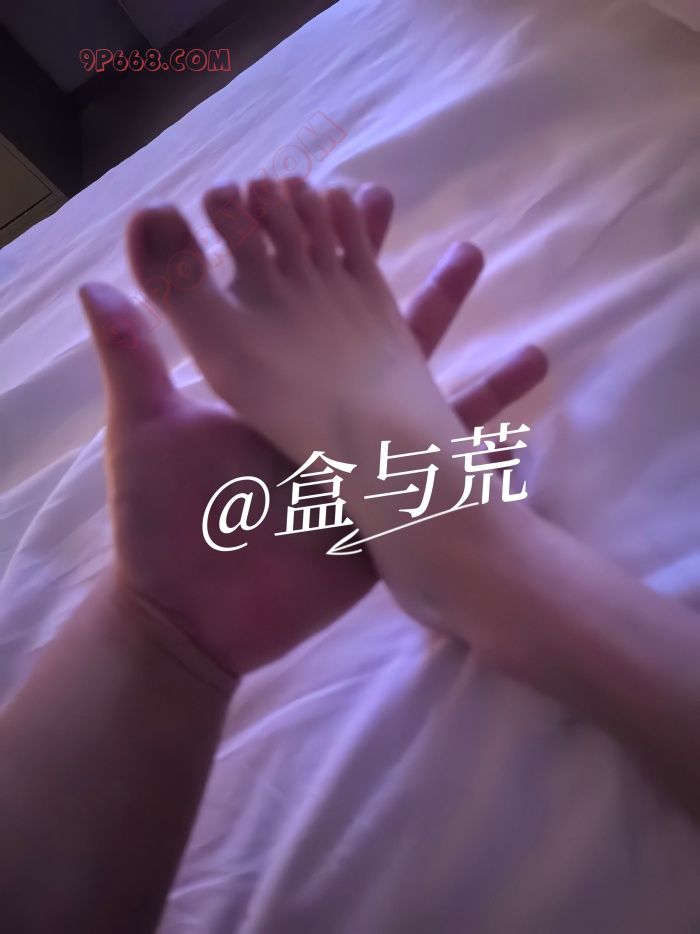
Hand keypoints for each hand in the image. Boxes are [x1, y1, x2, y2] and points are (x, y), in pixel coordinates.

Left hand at [80, 185, 546, 677]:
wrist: (196, 619)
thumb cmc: (164, 525)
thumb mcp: (145, 433)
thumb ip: (133, 359)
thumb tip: (101, 280)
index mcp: (273, 391)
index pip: (314, 308)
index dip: (336, 257)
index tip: (362, 202)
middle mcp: (324, 420)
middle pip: (382, 344)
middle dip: (421, 297)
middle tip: (464, 250)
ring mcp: (361, 465)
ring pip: (426, 399)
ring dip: (471, 369)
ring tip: (524, 340)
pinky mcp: (385, 511)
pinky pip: (444, 473)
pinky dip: (485, 449)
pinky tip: (527, 418)